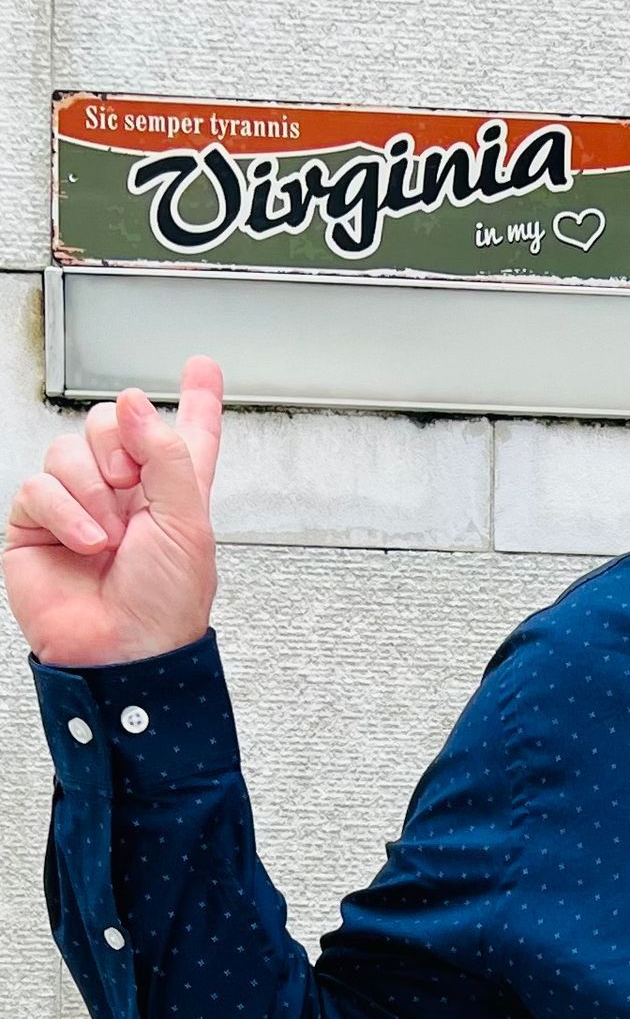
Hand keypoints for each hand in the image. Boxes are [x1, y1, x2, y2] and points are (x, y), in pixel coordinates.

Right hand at [3, 356, 223, 667]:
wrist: (124, 651)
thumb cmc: (165, 605)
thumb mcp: (187, 524)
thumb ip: (167, 455)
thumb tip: (136, 403)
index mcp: (176, 493)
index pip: (187, 434)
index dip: (197, 400)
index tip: (203, 367)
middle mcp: (128, 494)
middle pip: (113, 423)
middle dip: (121, 448)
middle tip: (131, 489)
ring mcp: (79, 505)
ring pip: (69, 450)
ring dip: (93, 492)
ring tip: (110, 537)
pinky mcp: (37, 523)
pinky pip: (37, 486)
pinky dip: (64, 512)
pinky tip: (86, 543)